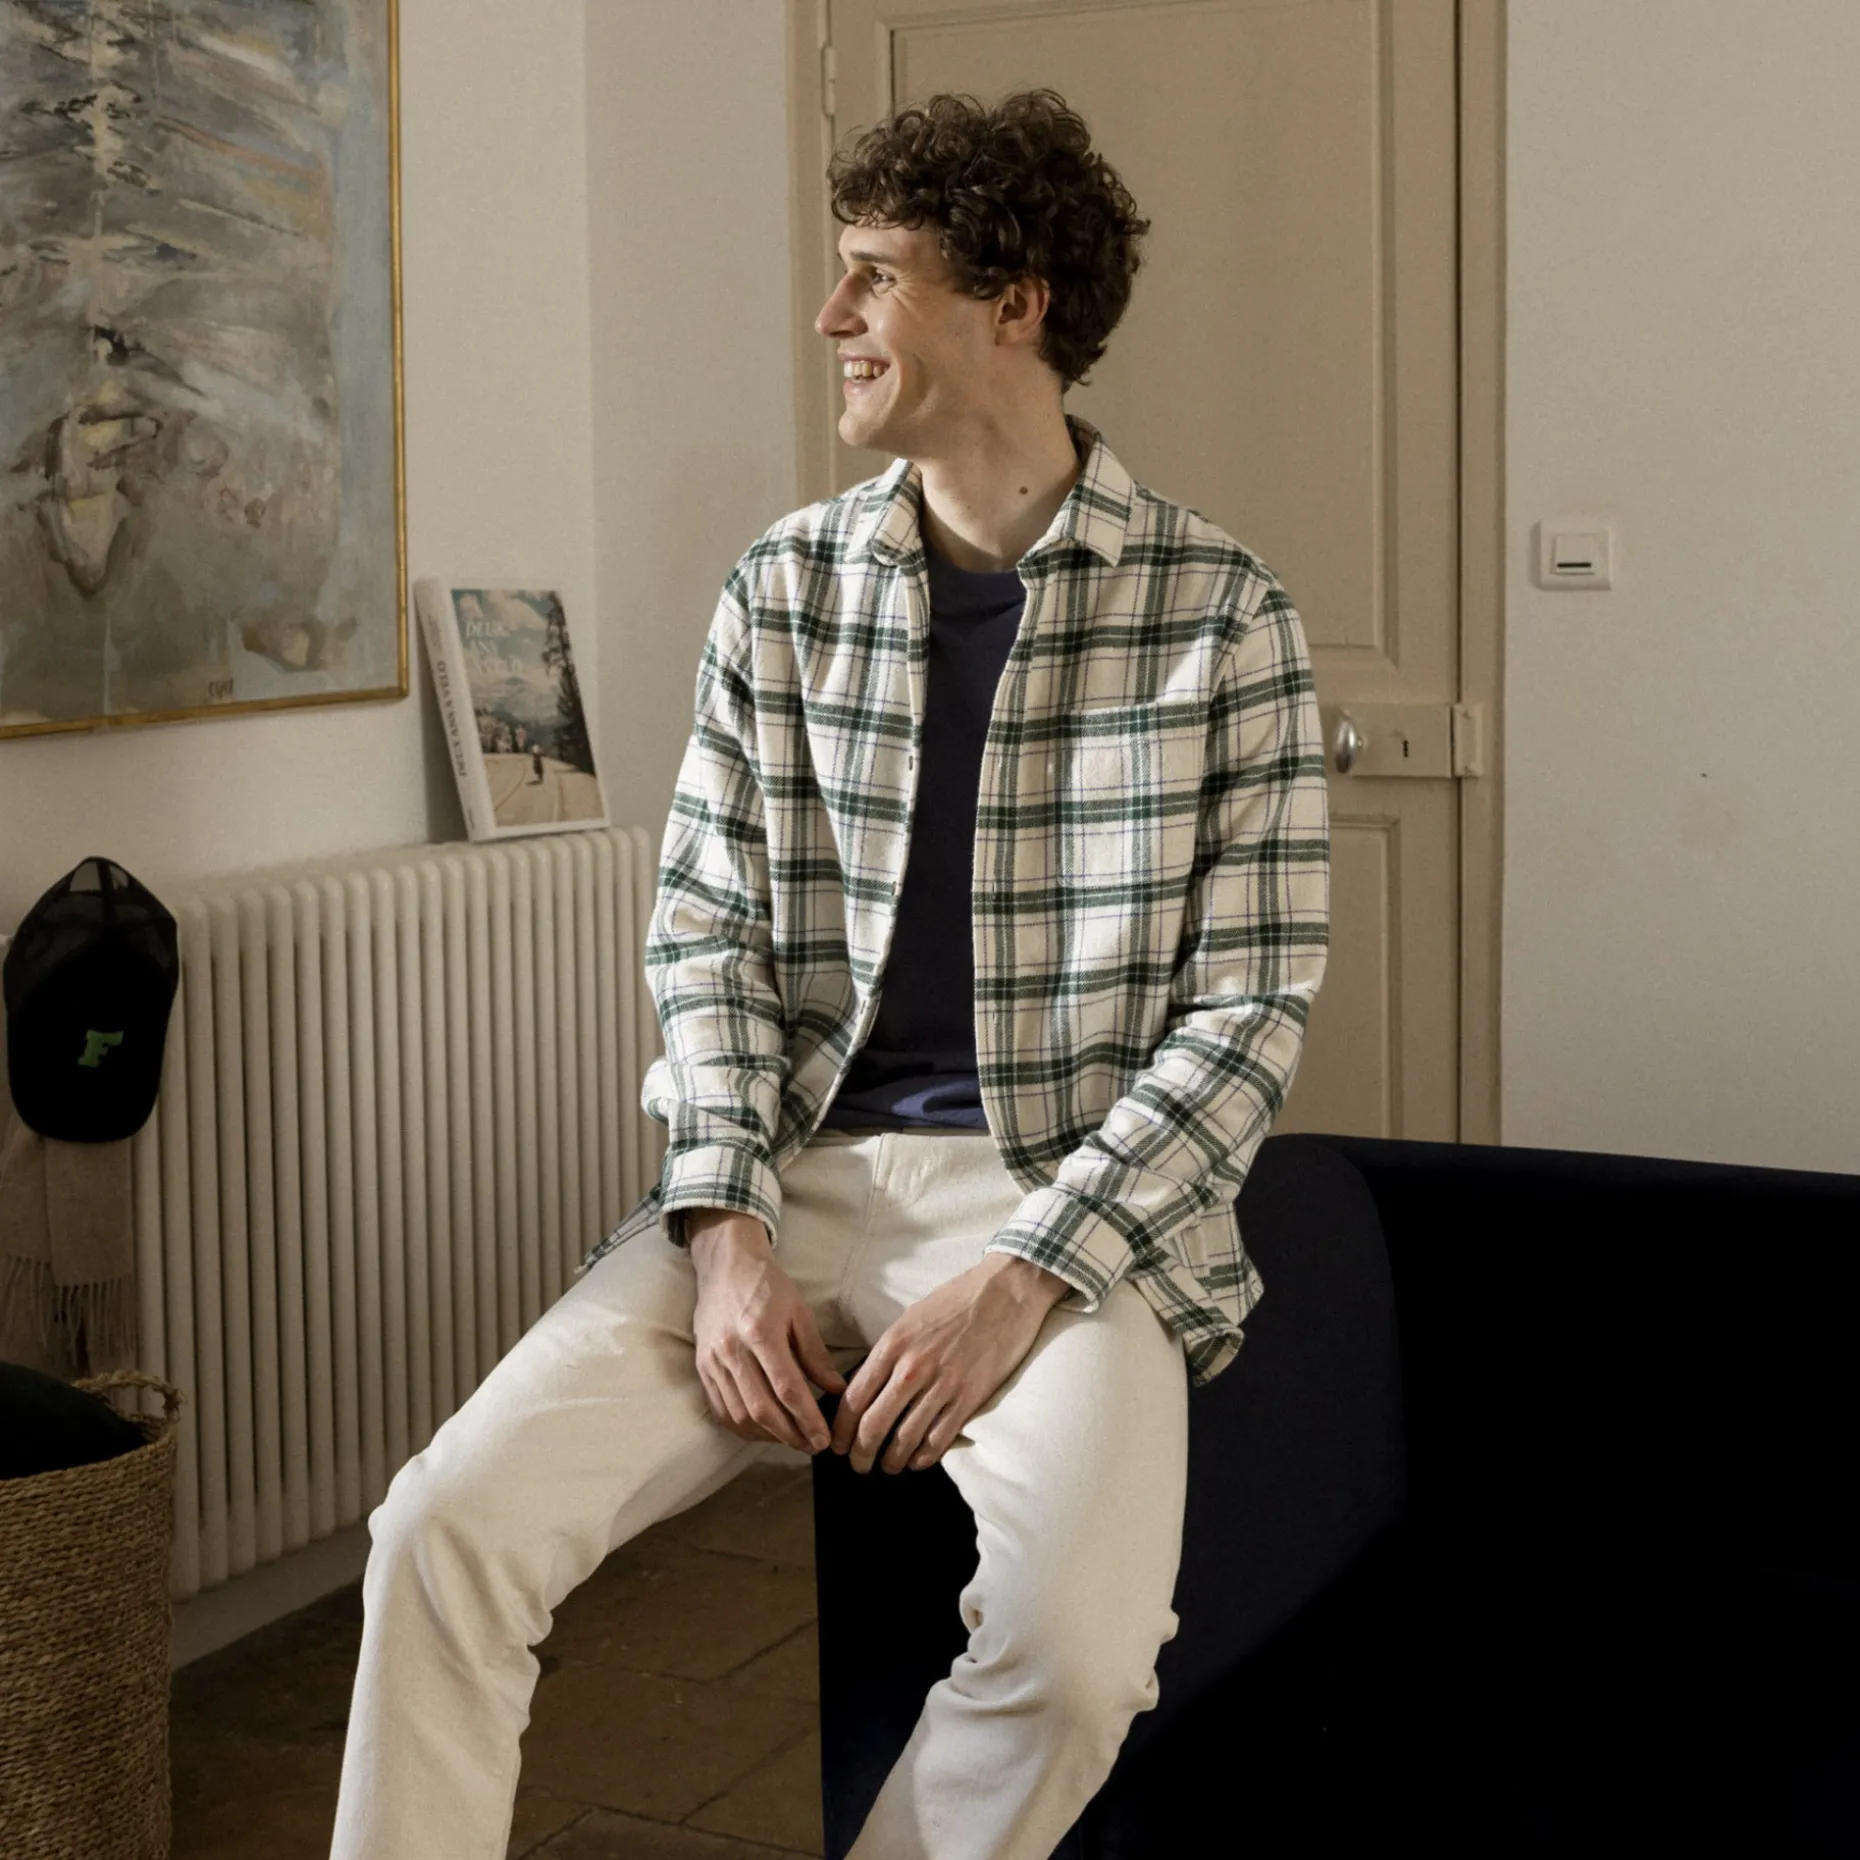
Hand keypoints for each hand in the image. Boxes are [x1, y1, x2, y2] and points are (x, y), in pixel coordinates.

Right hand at [690, 1209, 846, 1453]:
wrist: (725, 1265)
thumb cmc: (768, 1286)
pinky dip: (742, 1427)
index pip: (786, 1388)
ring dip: (767, 1436)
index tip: (823, 1438)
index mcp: (760, 1332)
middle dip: (790, 1435)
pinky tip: (762, 1431)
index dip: (807, 1419)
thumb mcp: (800, 1312)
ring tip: (791, 1440)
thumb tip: (835, 1389)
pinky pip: (720, 1409)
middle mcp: (732, 1350)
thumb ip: (816, 1354)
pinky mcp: (702, 1367)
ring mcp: (712, 1361)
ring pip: (739, 1414)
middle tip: (811, 1446)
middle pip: (761, 1408)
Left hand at [829, 1254, 1068, 1474]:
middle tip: (858, 1464)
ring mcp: (941, 1384)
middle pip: (873, 1425)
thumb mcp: (912, 1318)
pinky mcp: (969, 1397)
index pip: (854, 1398)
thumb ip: (891, 1351)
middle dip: (860, 1452)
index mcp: (892, 1345)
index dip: (841, 1429)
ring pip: (904, 1438)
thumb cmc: (958, 1299)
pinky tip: (918, 1461)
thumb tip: (872, 1383)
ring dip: (891, 1460)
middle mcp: (911, 1368)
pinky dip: (924, 1457)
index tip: (837, 1443)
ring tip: (888, 1467)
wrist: (1007, 1290)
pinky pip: (939, 1438)